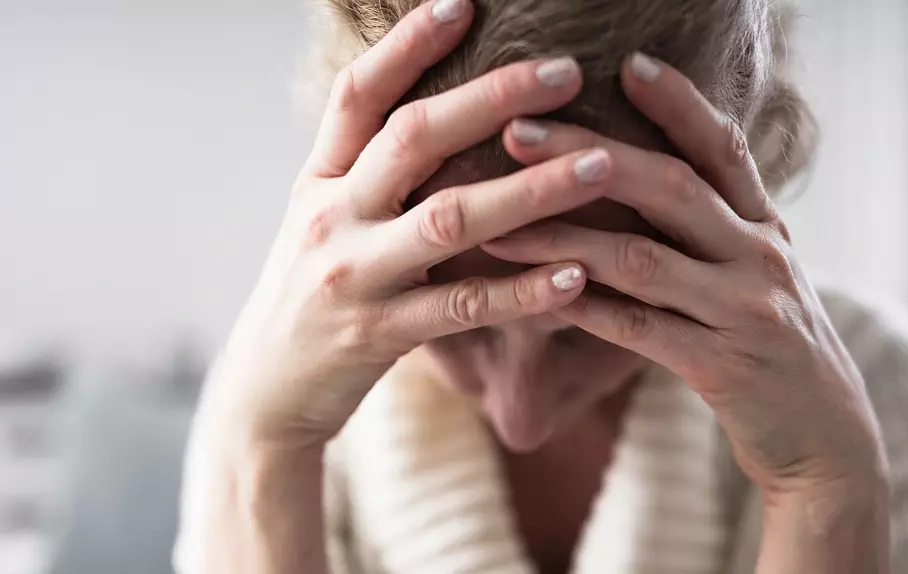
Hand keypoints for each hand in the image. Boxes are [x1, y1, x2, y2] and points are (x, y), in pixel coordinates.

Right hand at [201, 0, 616, 448]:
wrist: (265, 391)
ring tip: (603, 166)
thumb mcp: (324, 221)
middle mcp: (330, 216)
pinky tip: (576, 274)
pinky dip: (522, 289)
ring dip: (531, 188)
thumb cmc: (312, 294)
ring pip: (450, 219)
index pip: (358, 96)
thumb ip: (368, 171)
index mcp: (318, 181)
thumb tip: (442, 114)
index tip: (465, 4)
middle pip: (413, 139)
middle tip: (566, 72)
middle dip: (492, 99)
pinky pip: (462, 306)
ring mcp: (353, 276)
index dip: (407, 45)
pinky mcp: (378, 335)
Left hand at [483, 53, 886, 502]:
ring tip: (497, 225)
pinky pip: (641, 330)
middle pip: (671, 188)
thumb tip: (632, 178)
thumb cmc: (773, 347)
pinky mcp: (725, 367)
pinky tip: (538, 294)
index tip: (626, 63)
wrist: (827, 438)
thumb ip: (712, 227)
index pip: (722, 148)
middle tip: (517, 132)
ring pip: (643, 259)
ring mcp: (746, 311)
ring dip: (563, 236)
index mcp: (764, 226)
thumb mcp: (755, 274)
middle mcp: (760, 256)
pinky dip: (586, 306)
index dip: (678, 102)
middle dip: (588, 156)